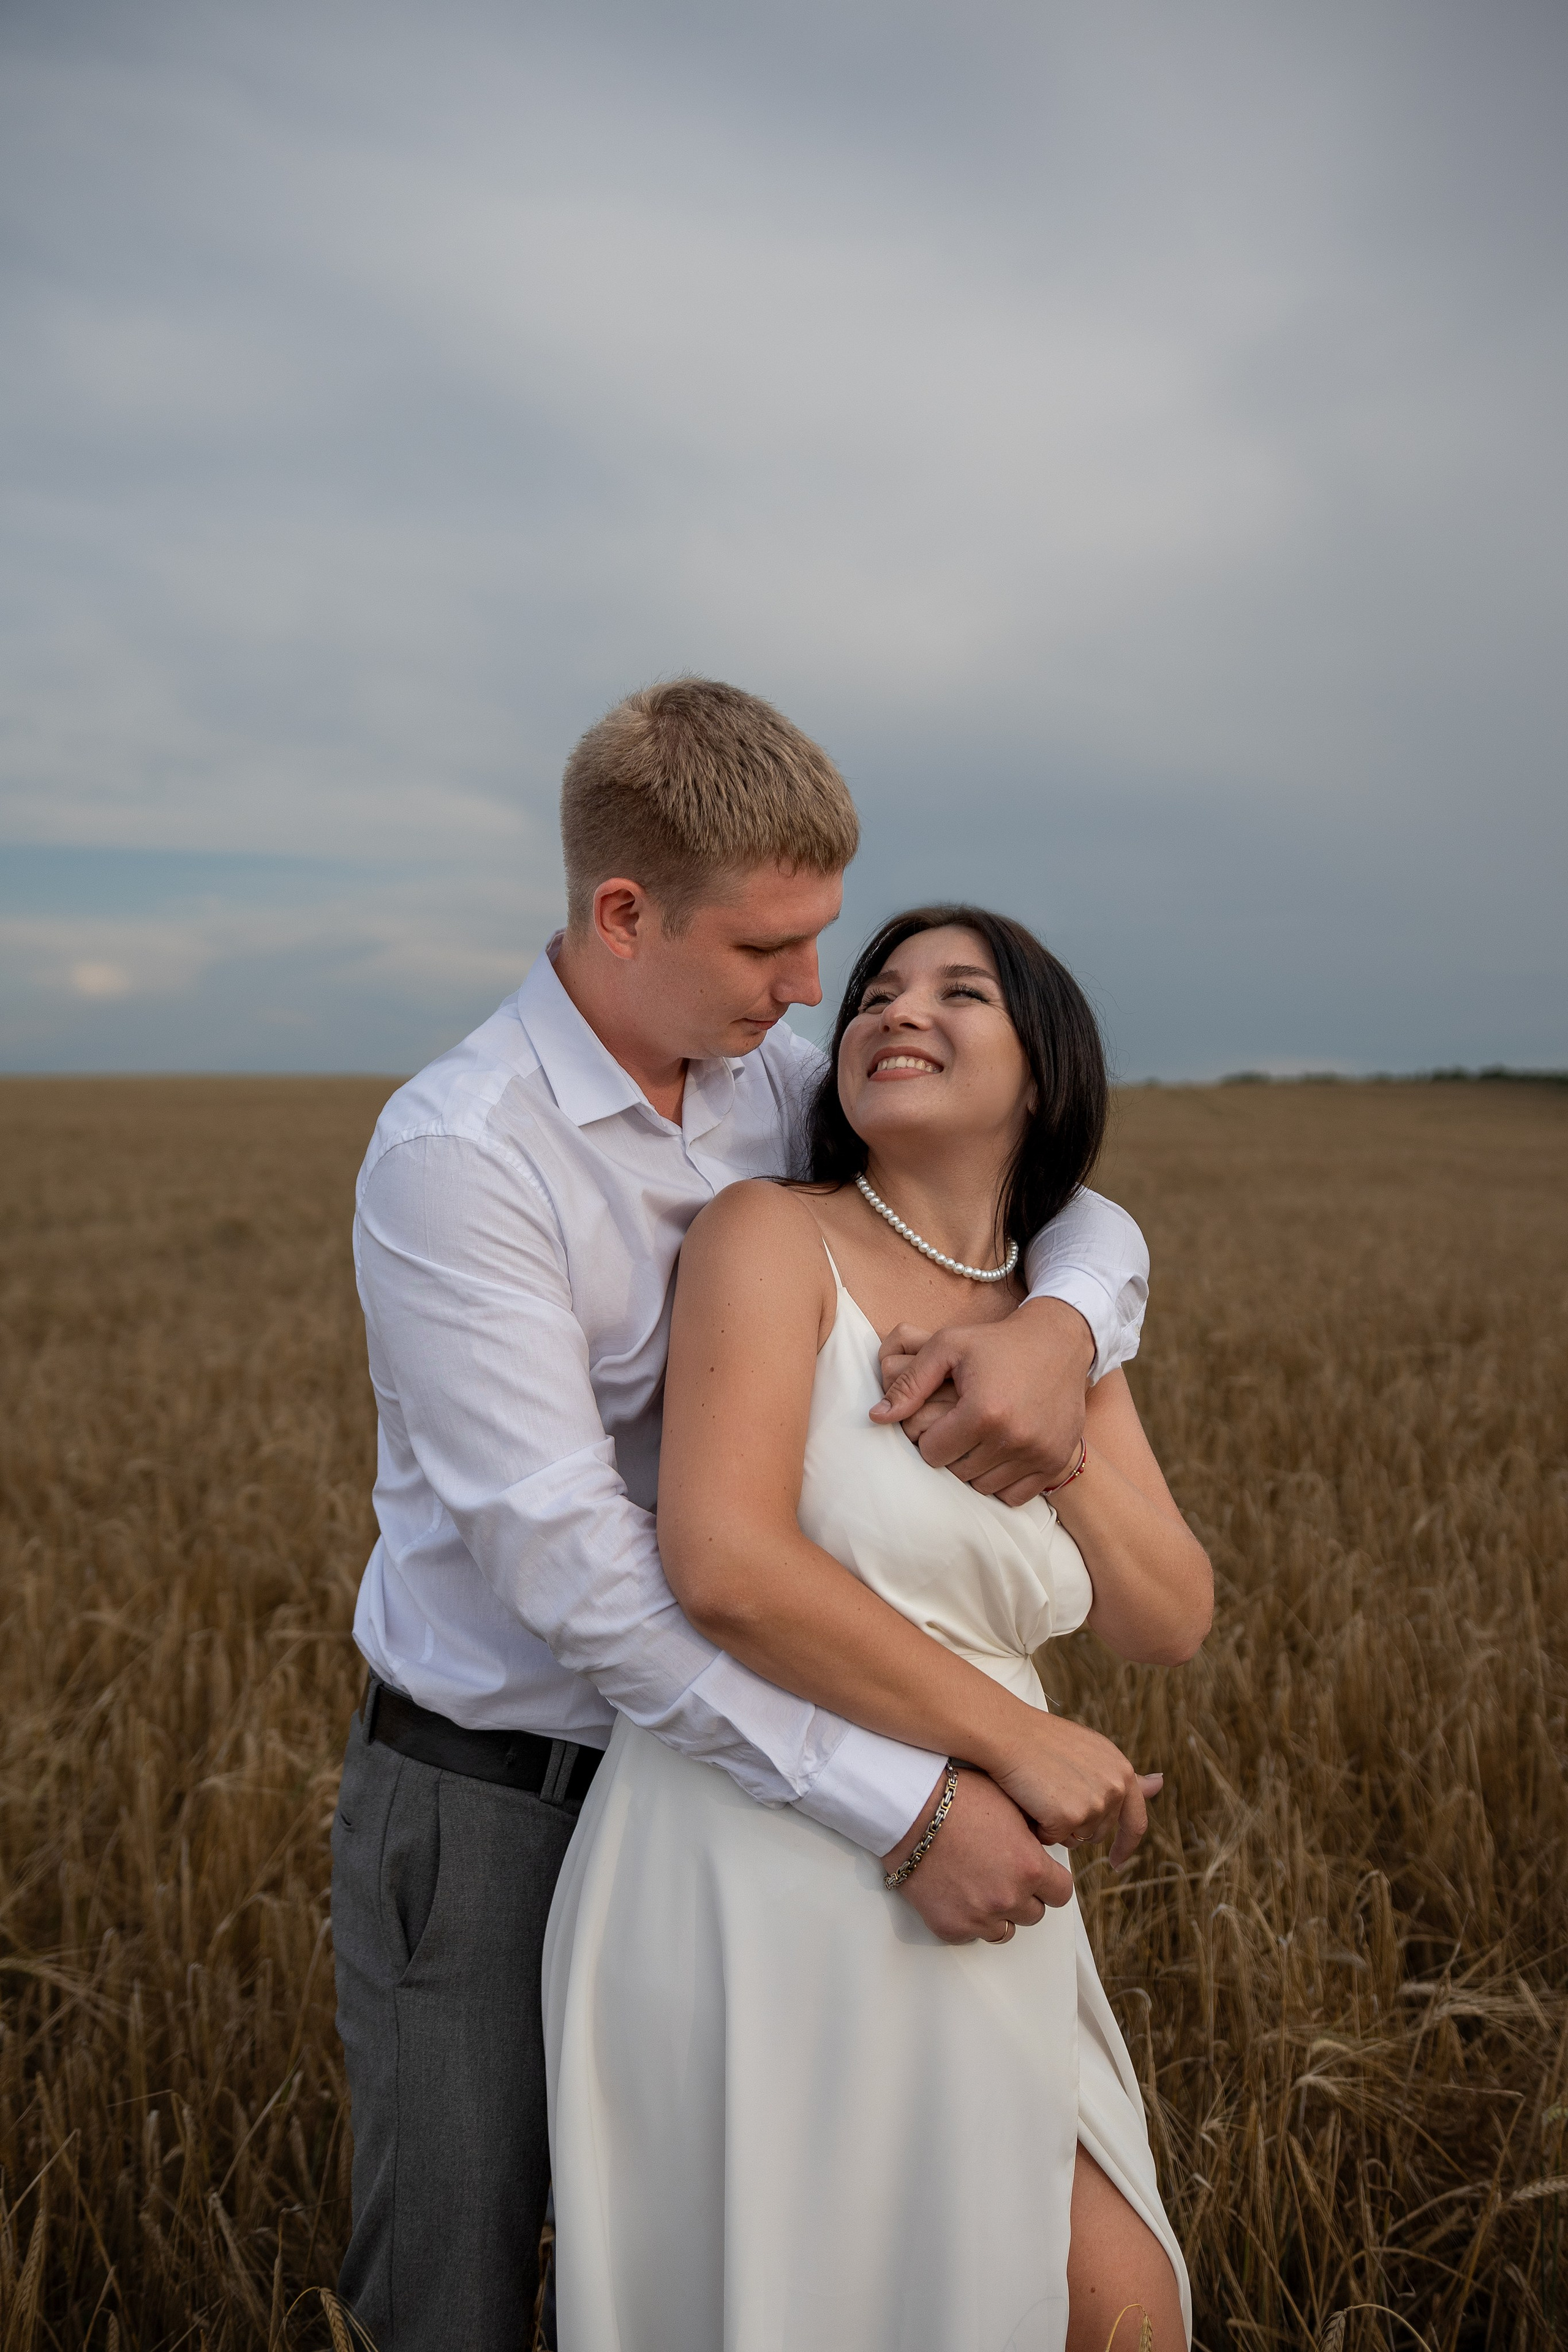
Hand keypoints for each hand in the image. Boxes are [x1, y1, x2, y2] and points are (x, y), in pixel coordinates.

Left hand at [871, 1296, 1094, 1504]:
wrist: (1058, 1342)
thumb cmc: (995, 1343)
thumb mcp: (947, 1347)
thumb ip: (909, 1383)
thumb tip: (877, 1418)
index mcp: (982, 1411)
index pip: (931, 1453)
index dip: (928, 1436)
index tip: (939, 1418)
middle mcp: (1013, 1438)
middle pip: (956, 1473)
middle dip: (950, 1453)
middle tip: (958, 1427)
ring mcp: (1038, 1454)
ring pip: (983, 1486)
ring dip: (975, 1468)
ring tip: (979, 1437)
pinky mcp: (1056, 1462)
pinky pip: (1014, 1495)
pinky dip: (1003, 1480)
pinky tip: (1001, 1452)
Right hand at [882, 1769, 1073, 1943]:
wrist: (908, 1810)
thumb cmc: (957, 1798)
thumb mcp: (1010, 1805)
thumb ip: (1033, 1835)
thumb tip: (1041, 1846)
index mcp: (1030, 1867)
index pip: (1062, 1893)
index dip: (1050, 1881)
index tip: (1037, 1873)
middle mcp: (1009, 1898)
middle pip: (1034, 1913)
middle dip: (1023, 1895)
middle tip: (1001, 1873)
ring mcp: (979, 1917)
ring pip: (1004, 1930)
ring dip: (998, 1912)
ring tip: (978, 1885)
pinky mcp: (950, 1927)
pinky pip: (971, 1934)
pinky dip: (967, 1918)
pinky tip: (956, 1893)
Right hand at [993, 1712, 1161, 1868]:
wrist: (1008, 1733)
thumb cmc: (1042, 1740)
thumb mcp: (1092, 1751)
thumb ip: (1122, 1775)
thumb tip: (1159, 1783)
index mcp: (1122, 1770)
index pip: (1136, 1821)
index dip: (1126, 1845)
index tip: (1117, 1862)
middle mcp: (1115, 1787)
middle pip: (1099, 1832)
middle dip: (1076, 1826)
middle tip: (1049, 1798)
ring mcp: (1094, 1804)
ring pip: (1076, 1838)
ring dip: (1057, 1827)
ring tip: (1039, 1794)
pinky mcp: (1069, 1817)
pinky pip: (1054, 1840)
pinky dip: (1039, 1828)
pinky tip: (1029, 1801)